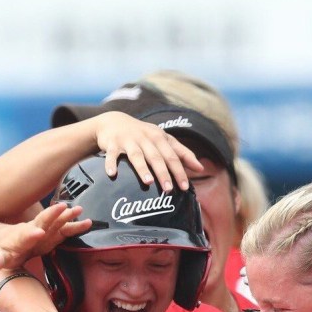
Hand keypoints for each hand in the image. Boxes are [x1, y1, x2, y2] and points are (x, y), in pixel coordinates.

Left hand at [0, 203, 91, 269]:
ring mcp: (45, 230)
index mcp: (20, 236)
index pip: (24, 235)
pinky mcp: (54, 235)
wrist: (13, 242)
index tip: (39, 233)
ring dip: (66, 215)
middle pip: (42, 221)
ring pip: (56, 221)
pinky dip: (76, 226)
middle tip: (62, 207)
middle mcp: (33, 229)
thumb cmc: (7, 252)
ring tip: (78, 209)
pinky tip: (87, 222)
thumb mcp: (1, 257)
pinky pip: (66, 229)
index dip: (31, 234)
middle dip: (52, 214)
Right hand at [88, 111, 203, 191]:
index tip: (185, 187)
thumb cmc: (143, 135)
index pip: (172, 156)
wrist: (114, 122)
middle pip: (156, 157)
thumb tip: (200, 168)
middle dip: (163, 173)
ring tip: (148, 182)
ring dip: (142, 168)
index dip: (179, 171)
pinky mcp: (112, 144)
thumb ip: (182, 153)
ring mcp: (128, 141)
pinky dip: (111, 164)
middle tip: (169, 190)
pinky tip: (112, 174)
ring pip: (136, 156)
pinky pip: (111, 155)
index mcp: (159, 138)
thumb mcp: (163, 139)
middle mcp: (145, 138)